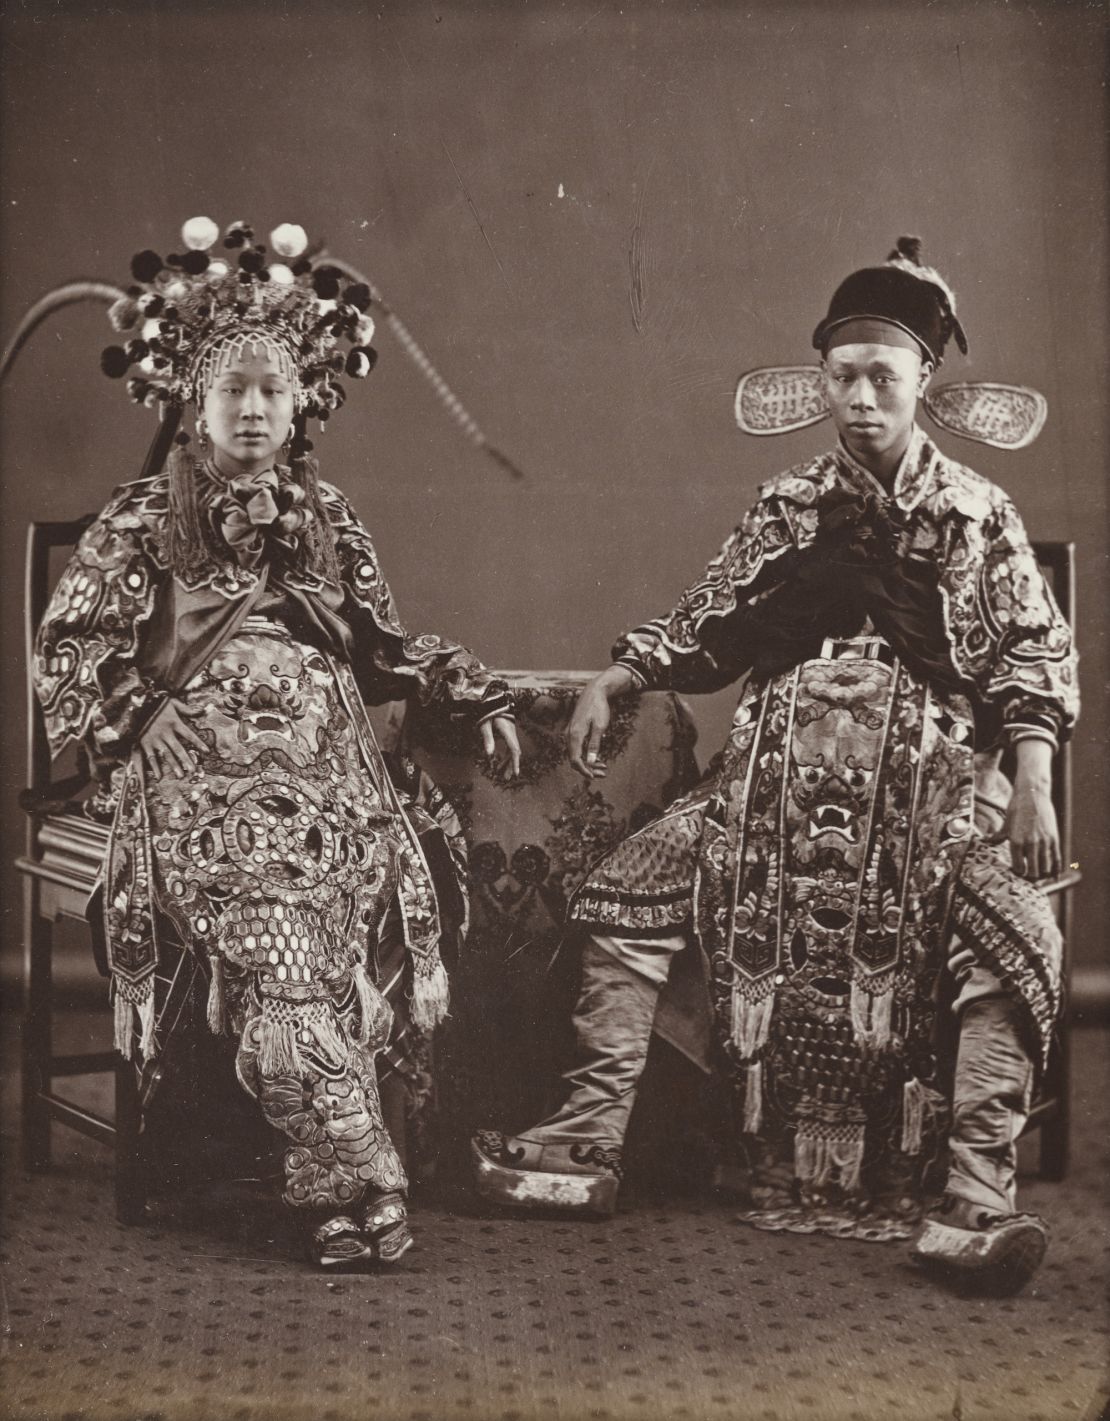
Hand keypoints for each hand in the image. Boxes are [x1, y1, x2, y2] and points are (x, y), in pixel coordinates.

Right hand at [141, 699, 206, 779]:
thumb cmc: (156, 704)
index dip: (198, 743)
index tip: (207, 752)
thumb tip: (202, 710)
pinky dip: (155, 767)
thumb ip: (187, 709)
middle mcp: (166, 733)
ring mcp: (155, 739)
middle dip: (186, 760)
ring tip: (181, 775)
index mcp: (174, 723)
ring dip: (174, 766)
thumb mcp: (172, 703)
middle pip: (178, 748)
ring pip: (166, 754)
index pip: (189, 735)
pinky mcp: (145, 743)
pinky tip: (159, 776)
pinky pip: (151, 757)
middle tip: (193, 771)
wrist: (136, 705)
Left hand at [480, 715, 521, 778]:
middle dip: (512, 765)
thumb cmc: (486, 712)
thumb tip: (489, 756)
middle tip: (507, 778)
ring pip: (513, 750)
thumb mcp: (484, 725)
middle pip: (515, 752)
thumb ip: (487, 739)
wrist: (491, 700)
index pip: (514, 750)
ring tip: (503, 774)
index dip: (515, 762)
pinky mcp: (508, 733)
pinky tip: (500, 764)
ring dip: (509, 762)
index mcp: (507, 731)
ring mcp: (511, 732)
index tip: (516, 774)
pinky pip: (509, 747)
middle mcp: (512, 732)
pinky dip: (506, 756)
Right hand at [566, 665, 636, 778]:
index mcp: (575, 735)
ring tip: (603, 768)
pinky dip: (587, 755)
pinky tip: (598, 758)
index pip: (575, 759)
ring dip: (588, 763)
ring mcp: (571, 733)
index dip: (584, 770)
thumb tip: (591, 761)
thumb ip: (594, 744)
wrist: (593, 691)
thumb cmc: (598, 707)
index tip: (593, 777)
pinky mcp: (574, 732)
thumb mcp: (600, 726)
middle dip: (588, 768)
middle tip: (602, 774)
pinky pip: (578, 748)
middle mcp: (570, 735)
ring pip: (576, 754)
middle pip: (575, 759)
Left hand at [1004, 736, 1060, 879]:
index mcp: (1016, 842)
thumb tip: (986, 841)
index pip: (1018, 869)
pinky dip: (1056, 869)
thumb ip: (998, 836)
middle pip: (1033, 872)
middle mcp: (1030, 844)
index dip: (1018, 874)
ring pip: (1046, 868)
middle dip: (1031, 877)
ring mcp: (1044, 842)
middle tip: (1029, 876)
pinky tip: (1053, 874)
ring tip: (1039, 874)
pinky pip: (1057, 859)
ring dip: (1043, 874)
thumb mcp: (1006, 823)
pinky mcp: (1054, 838)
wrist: (1032, 795)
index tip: (1018, 873)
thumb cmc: (1017, 808)